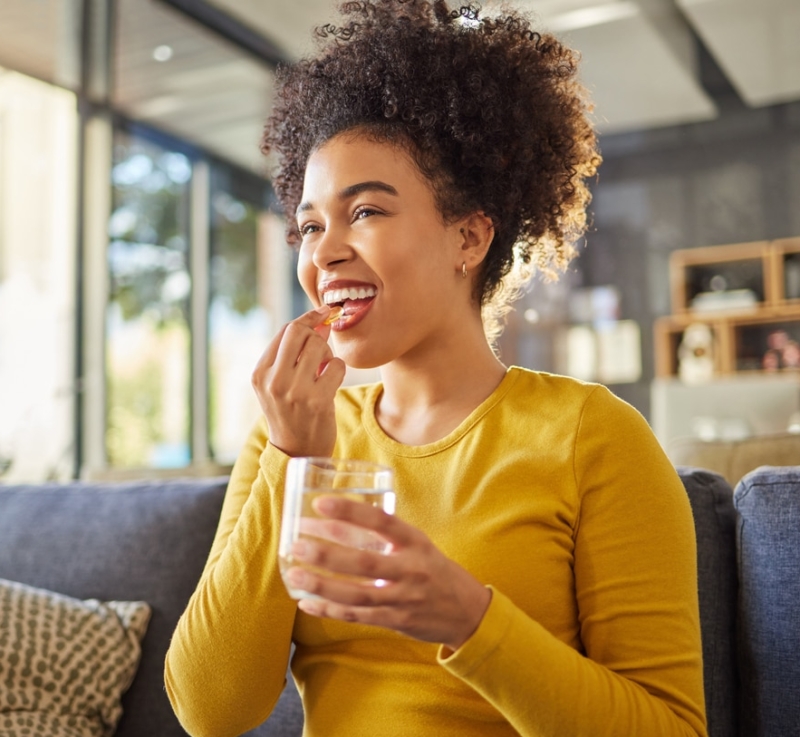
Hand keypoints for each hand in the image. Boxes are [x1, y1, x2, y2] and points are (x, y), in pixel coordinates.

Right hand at [251, 306, 346, 456]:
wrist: (298, 451)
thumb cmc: (292, 411)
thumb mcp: (281, 382)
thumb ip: (294, 353)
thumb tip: (322, 320)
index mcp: (260, 373)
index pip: (285, 330)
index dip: (308, 319)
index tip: (323, 313)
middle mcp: (273, 380)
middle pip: (300, 332)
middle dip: (316, 334)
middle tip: (321, 350)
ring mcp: (294, 391)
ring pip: (319, 346)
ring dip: (327, 354)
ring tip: (323, 370)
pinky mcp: (317, 401)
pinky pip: (336, 365)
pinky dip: (338, 369)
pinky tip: (330, 383)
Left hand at [285, 496, 491, 650]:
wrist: (466, 611)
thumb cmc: (433, 570)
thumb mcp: (418, 544)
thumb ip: (386, 534)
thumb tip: (339, 519)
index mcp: (415, 542)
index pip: (381, 522)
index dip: (350, 512)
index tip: (319, 504)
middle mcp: (411, 569)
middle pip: (365, 562)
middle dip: (327, 554)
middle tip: (297, 543)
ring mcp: (403, 598)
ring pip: (357, 594)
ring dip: (322, 585)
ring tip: (294, 574)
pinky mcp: (395, 621)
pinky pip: (357, 616)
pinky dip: (330, 610)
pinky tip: (307, 602)